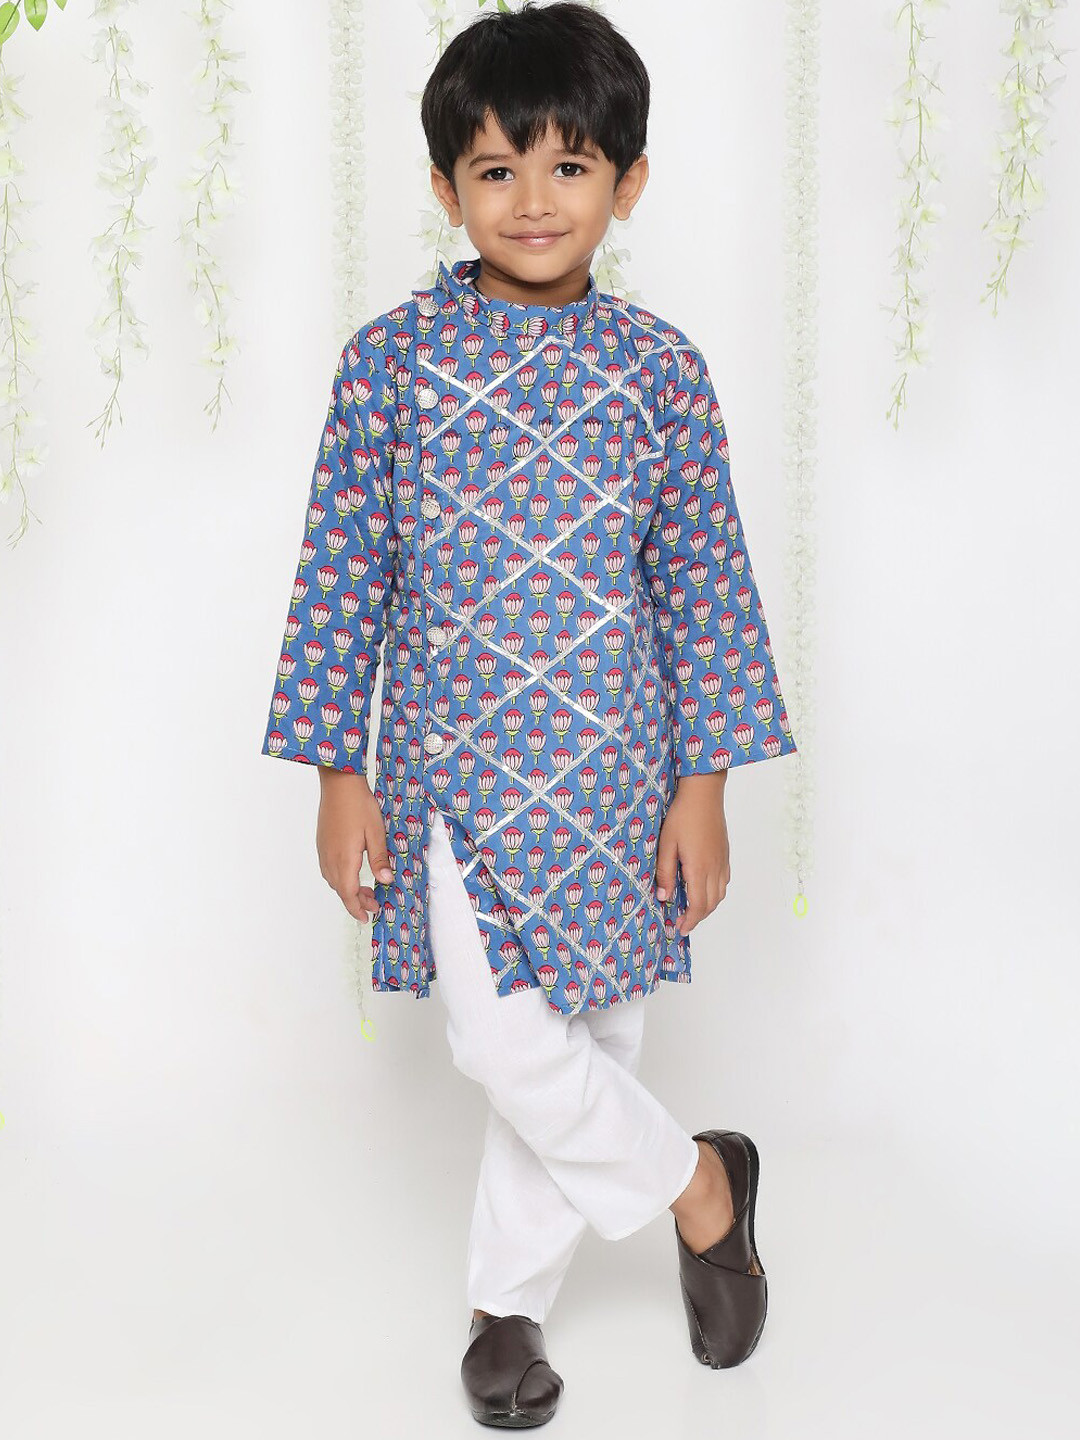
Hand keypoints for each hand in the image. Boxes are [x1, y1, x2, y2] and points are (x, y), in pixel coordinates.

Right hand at [316, 770, 393, 922]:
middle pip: (340, 890)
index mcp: (344, 859)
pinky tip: (352, 873)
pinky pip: (329, 869)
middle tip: (374, 904)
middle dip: (356, 902)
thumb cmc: (358, 804)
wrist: (338, 783)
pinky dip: (341, 878)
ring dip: (348, 890)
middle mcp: (330, 858)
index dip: (358, 908)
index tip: (368, 917)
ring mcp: (323, 851)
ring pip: (333, 881)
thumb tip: (385, 880)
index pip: (349, 893)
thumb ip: (379, 858)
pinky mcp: (322, 844)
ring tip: (366, 890)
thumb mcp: (376, 832)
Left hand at [654, 773, 730, 936]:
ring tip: (692, 908)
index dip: (690, 921)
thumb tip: (664, 896)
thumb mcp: (666, 844)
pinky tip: (703, 888)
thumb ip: (665, 872)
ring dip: (708, 906)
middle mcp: (715, 868)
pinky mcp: (725, 853)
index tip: (680, 929)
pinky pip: (724, 881)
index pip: (698, 905)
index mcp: (699, 869)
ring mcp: (722, 861)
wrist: (704, 793)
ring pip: (720, 894)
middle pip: (711, 903)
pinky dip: (715, 892)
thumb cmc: (682, 815)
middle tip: (683, 922)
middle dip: (698, 917)